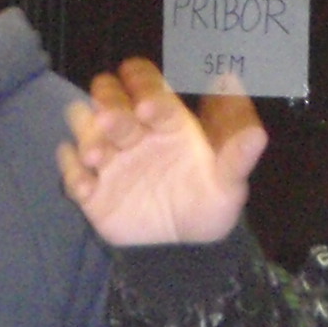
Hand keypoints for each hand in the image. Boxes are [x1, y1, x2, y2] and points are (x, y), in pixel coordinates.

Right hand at [57, 57, 269, 246]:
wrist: (186, 244)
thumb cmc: (208, 200)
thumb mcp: (229, 181)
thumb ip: (238, 157)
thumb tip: (257, 133)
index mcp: (164, 117)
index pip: (146, 82)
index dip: (143, 86)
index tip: (148, 107)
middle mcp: (132, 129)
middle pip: (107, 96)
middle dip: (108, 105)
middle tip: (114, 125)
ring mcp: (108, 157)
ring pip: (82, 126)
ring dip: (86, 135)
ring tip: (98, 157)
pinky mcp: (90, 189)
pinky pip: (69, 172)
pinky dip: (72, 174)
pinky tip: (87, 186)